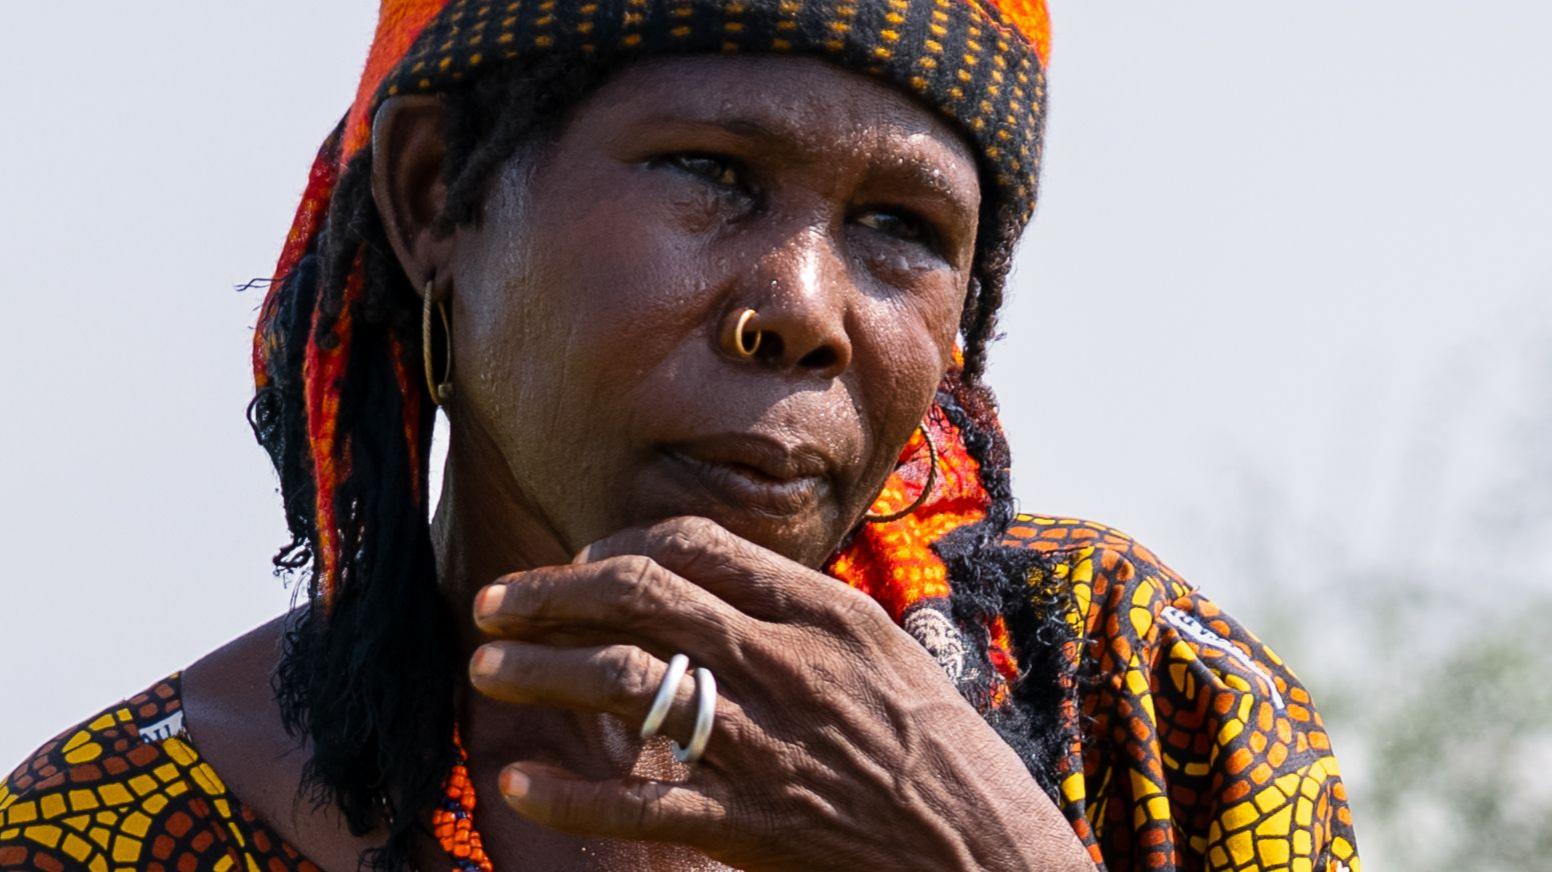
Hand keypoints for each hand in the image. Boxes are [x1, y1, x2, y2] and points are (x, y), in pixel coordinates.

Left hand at [469, 516, 1093, 870]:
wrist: (987, 857)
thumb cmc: (941, 760)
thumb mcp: (887, 660)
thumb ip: (805, 623)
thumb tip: (727, 594)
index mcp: (824, 613)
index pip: (693, 547)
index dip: (615, 547)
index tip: (577, 565)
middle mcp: (788, 663)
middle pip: (640, 594)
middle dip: (552, 593)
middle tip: (494, 604)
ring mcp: (766, 741)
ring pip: (624, 680)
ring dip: (541, 670)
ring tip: (486, 671)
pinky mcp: (751, 823)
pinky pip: (639, 798)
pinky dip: (571, 787)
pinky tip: (521, 777)